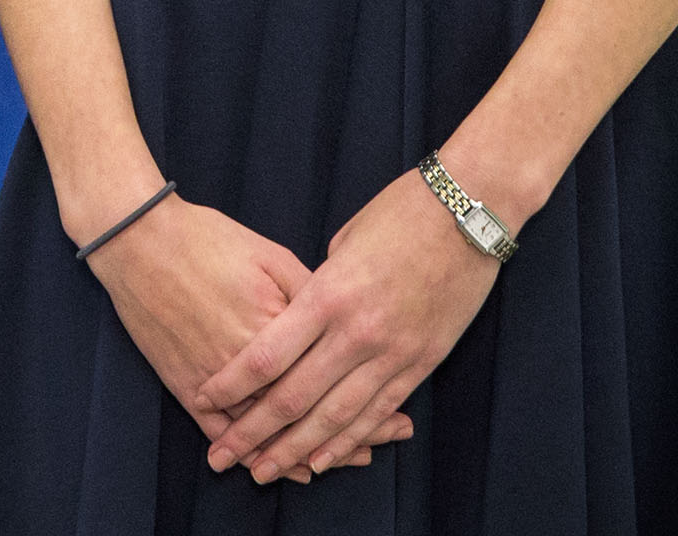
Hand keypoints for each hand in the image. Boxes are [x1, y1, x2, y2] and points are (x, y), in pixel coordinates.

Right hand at [92, 194, 389, 482]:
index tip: (396, 409)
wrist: (143, 245)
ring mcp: (217, 378)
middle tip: (382, 444)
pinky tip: (283, 467)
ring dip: (308, 449)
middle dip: (348, 429)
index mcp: (278, 318)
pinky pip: (227, 433)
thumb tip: (344, 317)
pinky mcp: (189, 388)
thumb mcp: (271, 255)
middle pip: (307, 404)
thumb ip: (309, 292)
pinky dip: (257, 453)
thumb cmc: (210, 240)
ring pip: (271, 429)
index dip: (365, 390)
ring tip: (344, 462)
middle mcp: (250, 358)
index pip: (331, 365)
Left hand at [195, 166, 496, 482]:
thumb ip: (320, 284)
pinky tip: (323, 460)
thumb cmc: (405, 209)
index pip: (266, 355)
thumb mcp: (347, 238)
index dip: (230, 385)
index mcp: (330, 293)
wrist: (473, 206)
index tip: (204, 399)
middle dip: (252, 433)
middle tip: (221, 458)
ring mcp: (391, 351)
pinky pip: (377, 411)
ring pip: (333, 417)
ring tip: (264, 471)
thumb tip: (303, 313)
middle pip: (292, 398)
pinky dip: (347, 441)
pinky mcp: (421, 360)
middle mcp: (356, 331)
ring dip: (294, 450)